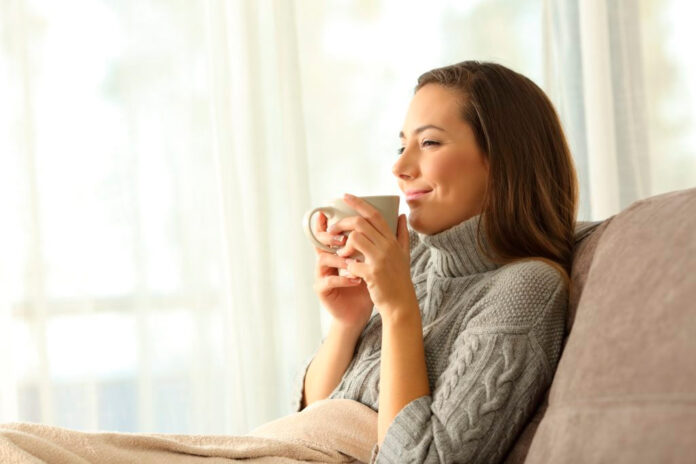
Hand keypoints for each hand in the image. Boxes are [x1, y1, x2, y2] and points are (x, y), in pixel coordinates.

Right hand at [311, 210, 374, 332]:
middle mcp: (327, 259)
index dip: (331, 220)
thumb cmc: (368, 285)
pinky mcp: (322, 289)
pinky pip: (329, 280)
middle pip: (322, 240)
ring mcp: (322, 274)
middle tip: (345, 237)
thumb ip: (384, 239)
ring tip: (352, 261)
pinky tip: (356, 280)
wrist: (358, 312)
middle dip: (334, 235)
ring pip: (324, 258)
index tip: (335, 210)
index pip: (332, 230)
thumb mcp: (378, 259)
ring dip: (340, 258)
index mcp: (337, 249)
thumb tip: (400, 215)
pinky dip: (344, 279)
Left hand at [327, 193, 416, 319]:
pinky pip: (352, 263)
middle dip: (342, 224)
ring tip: (342, 255)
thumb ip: (402, 233)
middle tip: (333, 231)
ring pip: (355, 238)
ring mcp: (380, 260)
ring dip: (343, 246)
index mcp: (392, 240)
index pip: (374, 214)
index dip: (358, 203)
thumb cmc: (399, 278)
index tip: (345, 196)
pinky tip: (349, 272)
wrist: (401, 303)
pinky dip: (347, 266)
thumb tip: (401, 214)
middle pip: (360, 223)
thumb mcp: (404, 254)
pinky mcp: (372, 274)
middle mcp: (387, 246)